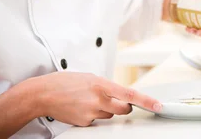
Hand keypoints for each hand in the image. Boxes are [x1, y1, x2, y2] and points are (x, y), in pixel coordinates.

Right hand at [32, 72, 161, 126]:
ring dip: (106, 109)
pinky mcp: (84, 123)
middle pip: (123, 109)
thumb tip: (118, 92)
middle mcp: (98, 100)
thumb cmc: (64, 82)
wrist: (42, 94)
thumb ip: (106, 85)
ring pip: (110, 115)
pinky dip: (93, 115)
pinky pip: (97, 121)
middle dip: (125, 106)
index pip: (130, 94)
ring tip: (89, 101)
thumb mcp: (89, 77)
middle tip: (115, 100)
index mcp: (101, 84)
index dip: (147, 101)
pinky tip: (82, 107)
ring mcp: (91, 113)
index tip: (158, 105)